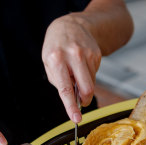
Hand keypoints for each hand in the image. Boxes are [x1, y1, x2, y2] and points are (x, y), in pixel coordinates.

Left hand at [42, 0, 133, 123]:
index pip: (65, 89)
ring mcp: (87, 55)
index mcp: (56, 60)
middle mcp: (73, 56)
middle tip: (82, 101)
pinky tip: (82, 64)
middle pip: (86, 88)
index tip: (76, 119)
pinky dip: (88, 75)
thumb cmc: (56, 48)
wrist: (71, 25)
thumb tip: (74, 99)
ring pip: (91, 83)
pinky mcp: (96, 55)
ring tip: (76, 72)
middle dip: (85, 99)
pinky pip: (94, 74)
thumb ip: (59, 81)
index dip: (71, 106)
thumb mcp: (49, 62)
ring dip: (85, 84)